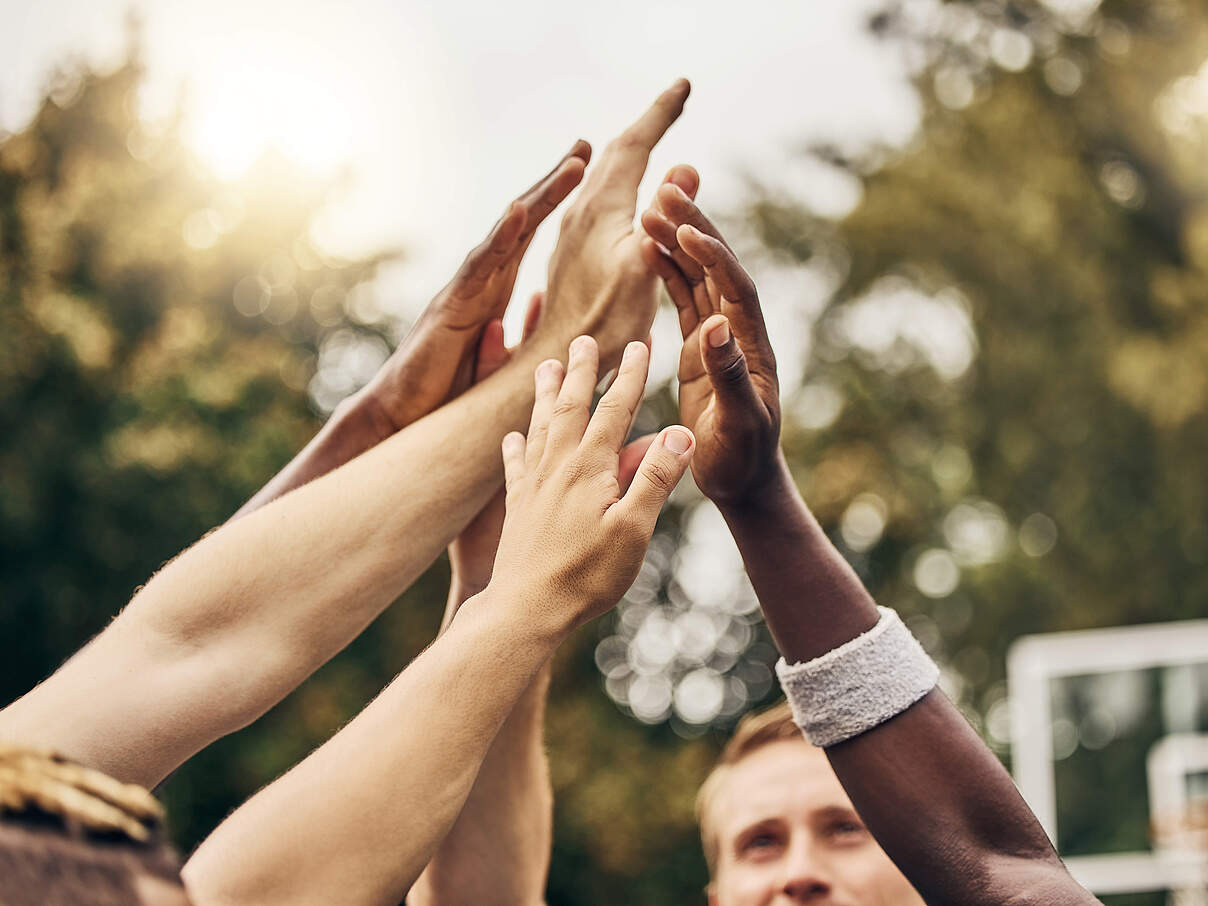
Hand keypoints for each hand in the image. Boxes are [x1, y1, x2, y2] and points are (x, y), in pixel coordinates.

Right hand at [348, 141, 591, 443]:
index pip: (533, 239)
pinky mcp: (451, 306)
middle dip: (554, 185)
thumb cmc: (449, 397)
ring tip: (573, 166)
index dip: (559, 207)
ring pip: (507, 235)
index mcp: (496, 291)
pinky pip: (480, 266)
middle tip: (585, 148)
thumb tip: (555, 324)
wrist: (404, 419)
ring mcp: (466, 289)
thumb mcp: (503, 365)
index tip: (588, 173)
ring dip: (541, 198)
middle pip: (523, 223)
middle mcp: (482, 281)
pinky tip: (521, 211)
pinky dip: (501, 237)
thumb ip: (527, 339)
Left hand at [489, 336, 693, 632]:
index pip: (615, 409)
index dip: (631, 375)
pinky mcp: (518, 508)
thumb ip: (656, 477)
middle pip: (571, 406)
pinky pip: (516, 465)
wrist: (526, 609)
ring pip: (540, 426)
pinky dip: (516, 446)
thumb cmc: (586, 575)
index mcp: (589, 467)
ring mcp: (533, 485)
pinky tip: (513, 437)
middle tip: (583, 339)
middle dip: (582, 371)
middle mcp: (557, 466)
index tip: (641, 343)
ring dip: (546, 394)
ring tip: (545, 366)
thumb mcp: (634, 529)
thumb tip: (680, 432)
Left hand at [538, 81, 690, 366]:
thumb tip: (685, 169)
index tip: (684, 85)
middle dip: (647, 124)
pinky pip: (596, 199)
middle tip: (673, 101)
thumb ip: (664, 218)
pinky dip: (616, 180)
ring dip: (627, 150)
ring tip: (648, 135)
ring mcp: (572, 232)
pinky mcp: (570, 253)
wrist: (561, 358)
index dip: (661, 113)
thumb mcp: (643, 267)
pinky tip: (617, 194)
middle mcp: (580, 211)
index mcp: (601, 207)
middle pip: (615, 153)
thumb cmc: (605, 322)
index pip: (634, 144)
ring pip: (601, 175)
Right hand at [639, 179, 781, 504]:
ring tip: (649, 208)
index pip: (734, 288)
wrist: (744, 481)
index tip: (686, 229)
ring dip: (676, 242)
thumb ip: (730, 375)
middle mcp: (737, 333)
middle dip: (694, 227)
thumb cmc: (743, 459)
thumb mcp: (739, 422)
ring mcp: (718, 338)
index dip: (713, 256)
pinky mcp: (699, 349)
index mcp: (751, 347)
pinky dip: (667, 272)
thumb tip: (716, 326)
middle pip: (717, 267)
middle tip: (666, 189)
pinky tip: (647, 249)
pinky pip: (683, 300)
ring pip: (697, 277)